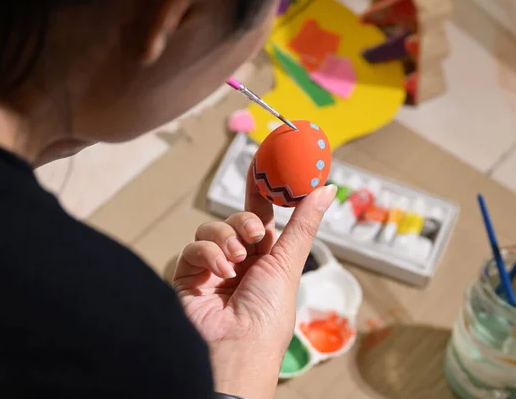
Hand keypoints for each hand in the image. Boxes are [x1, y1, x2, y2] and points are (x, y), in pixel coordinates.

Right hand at [173, 161, 336, 398]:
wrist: (237, 351)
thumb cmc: (268, 317)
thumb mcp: (289, 263)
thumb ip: (303, 224)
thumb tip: (326, 189)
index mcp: (265, 260)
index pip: (260, 216)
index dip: (260, 191)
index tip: (262, 164)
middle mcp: (238, 262)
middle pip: (234, 220)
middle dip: (244, 221)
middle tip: (254, 234)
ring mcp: (212, 269)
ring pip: (212, 230)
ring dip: (226, 239)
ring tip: (238, 261)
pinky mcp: (188, 277)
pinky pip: (193, 248)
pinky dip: (208, 254)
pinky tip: (221, 271)